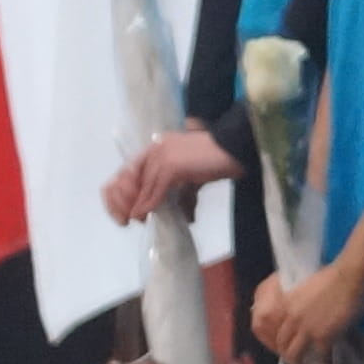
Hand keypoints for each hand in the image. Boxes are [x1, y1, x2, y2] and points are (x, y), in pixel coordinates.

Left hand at [106, 124, 232, 227]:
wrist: (235, 148)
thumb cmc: (219, 159)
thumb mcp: (195, 174)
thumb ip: (184, 190)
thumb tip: (186, 214)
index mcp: (159, 145)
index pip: (133, 167)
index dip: (128, 188)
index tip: (129, 204)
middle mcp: (157, 148)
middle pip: (133, 176)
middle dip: (129, 198)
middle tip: (129, 215)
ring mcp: (163, 156)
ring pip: (144, 185)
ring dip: (137, 204)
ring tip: (136, 219)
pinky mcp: (171, 168)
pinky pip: (155, 191)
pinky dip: (148, 205)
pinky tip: (145, 215)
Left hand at [250, 251, 363, 363]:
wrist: (349, 277)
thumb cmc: (332, 277)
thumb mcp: (305, 289)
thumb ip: (299, 303)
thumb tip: (305, 314)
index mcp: (285, 304)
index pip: (274, 329)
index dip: (279, 342)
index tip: (285, 347)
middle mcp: (291, 319)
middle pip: (281, 344)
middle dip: (286, 356)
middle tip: (294, 362)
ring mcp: (306, 329)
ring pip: (294, 354)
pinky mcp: (323, 337)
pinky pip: (319, 356)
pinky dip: (323, 363)